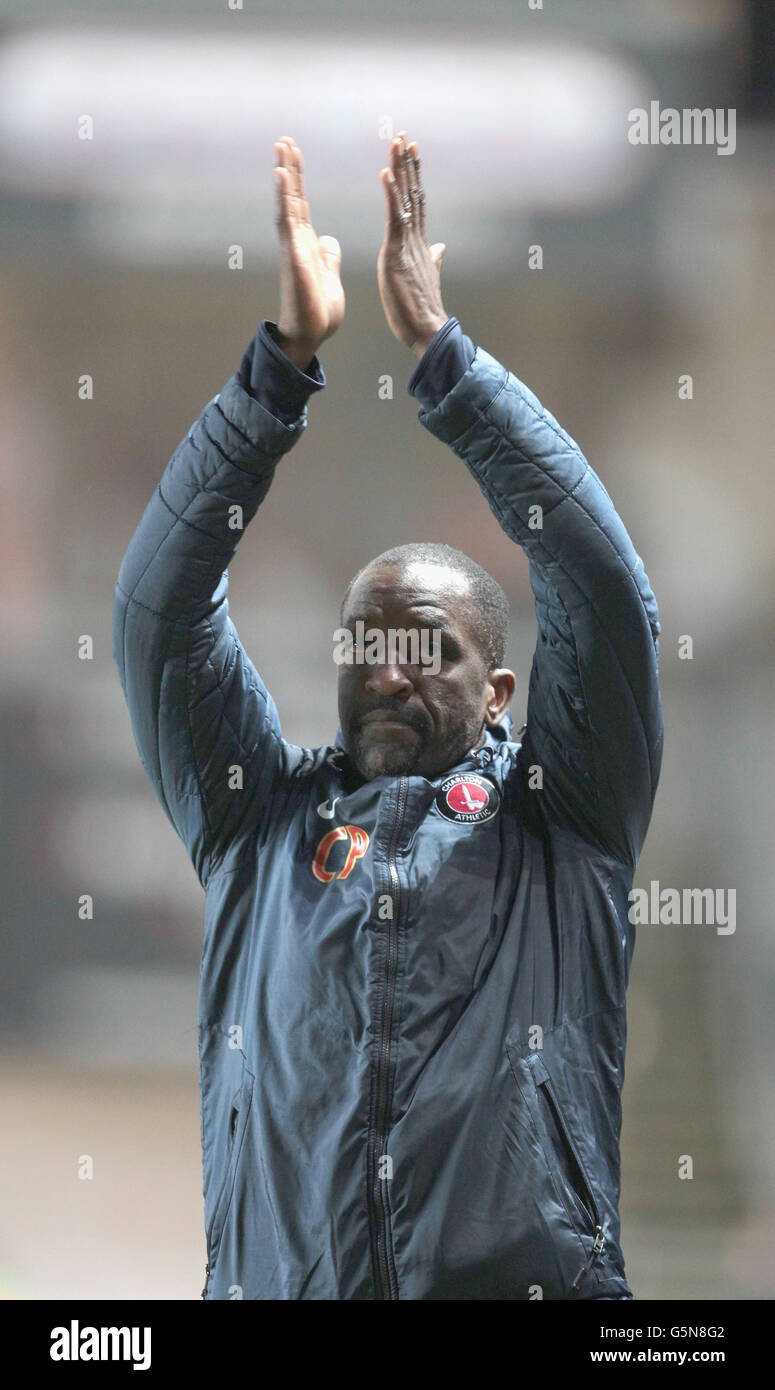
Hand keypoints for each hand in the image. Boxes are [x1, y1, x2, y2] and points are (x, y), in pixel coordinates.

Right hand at [274, 136, 344, 369]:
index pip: (301, 205)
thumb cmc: (318, 311)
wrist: (311, 335)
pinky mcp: (294, 256)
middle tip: (284, 140)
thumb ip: (328, 257)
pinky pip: (288, 221)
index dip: (297, 180)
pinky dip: (284, 197)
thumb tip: (328, 240)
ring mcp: (293, 248)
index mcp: (307, 245)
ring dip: (284, 176)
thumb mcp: (330, 276)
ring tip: (281, 149)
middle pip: (291, 198)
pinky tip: (281, 176)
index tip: (294, 154)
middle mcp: (297, 242)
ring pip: (287, 204)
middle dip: (288, 169)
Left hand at [377, 132, 447, 356]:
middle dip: (408, 164)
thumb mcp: (426, 277)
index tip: (412, 153)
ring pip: (405, 198)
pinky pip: (394, 217)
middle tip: (404, 136)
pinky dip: (390, 194)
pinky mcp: (397, 252)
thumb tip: (440, 247)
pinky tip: (386, 173)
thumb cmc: (422, 310)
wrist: (427, 330)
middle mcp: (416, 238)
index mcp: (419, 244)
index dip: (414, 177)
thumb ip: (433, 259)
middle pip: (412, 193)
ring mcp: (407, 243)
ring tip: (397, 142)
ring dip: (401, 169)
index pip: (416, 203)